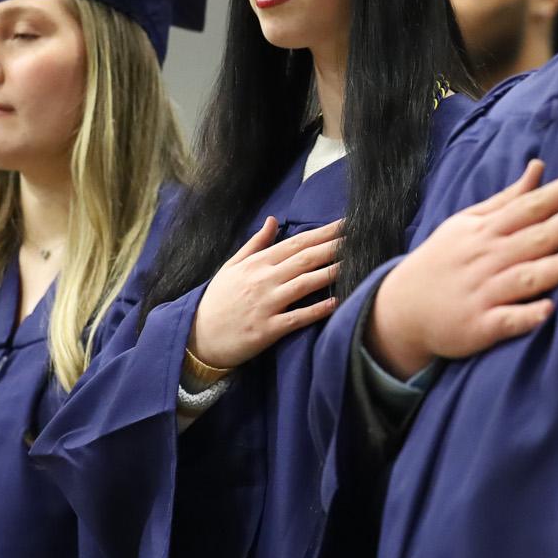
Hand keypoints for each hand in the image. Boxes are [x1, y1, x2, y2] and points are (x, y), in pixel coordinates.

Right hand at [187, 217, 342, 370]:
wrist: (198, 337)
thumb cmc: (217, 301)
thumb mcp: (231, 267)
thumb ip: (255, 244)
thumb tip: (274, 220)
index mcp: (257, 263)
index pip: (296, 242)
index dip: (323, 232)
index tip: (346, 223)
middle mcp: (263, 280)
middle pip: (305, 258)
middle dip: (334, 246)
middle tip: (360, 236)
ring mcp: (265, 304)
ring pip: (304, 284)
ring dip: (330, 272)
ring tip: (355, 263)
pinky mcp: (267, 329)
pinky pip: (297, 318)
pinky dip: (316, 310)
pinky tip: (336, 303)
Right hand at [368, 162, 557, 377]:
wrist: (403, 309)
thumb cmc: (443, 261)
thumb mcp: (467, 223)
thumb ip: (507, 199)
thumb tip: (539, 167)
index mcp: (485, 231)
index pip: (527, 207)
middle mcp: (485, 259)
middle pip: (532, 238)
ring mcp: (482, 293)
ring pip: (523, 278)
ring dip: (552, 267)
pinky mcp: (479, 326)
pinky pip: (506, 321)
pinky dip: (526, 316)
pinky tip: (548, 310)